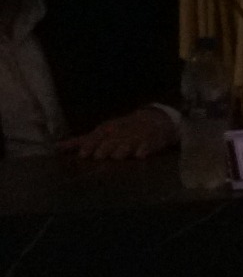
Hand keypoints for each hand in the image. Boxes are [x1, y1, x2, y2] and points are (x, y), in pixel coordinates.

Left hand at [62, 104, 177, 160]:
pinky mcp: (151, 140)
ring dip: (122, 150)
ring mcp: (136, 136)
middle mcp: (120, 132)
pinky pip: (148, 146)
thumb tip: (56, 147)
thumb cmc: (120, 130)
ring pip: (128, 143)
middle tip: (100, 156)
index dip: (90, 146)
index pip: (96, 137)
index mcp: (107, 129)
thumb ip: (80, 141)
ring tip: (118, 156)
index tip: (83, 155)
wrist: (152, 120)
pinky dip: (144, 150)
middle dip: (105, 148)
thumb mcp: (101, 132)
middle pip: (111, 141)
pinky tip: (140, 155)